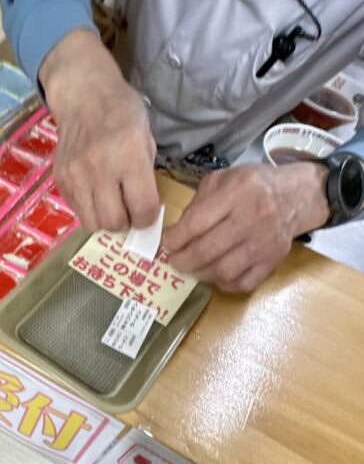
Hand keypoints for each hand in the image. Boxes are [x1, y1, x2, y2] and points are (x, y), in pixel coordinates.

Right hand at [39, 30, 159, 231]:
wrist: (83, 94)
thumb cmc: (121, 113)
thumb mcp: (145, 137)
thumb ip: (146, 175)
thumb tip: (144, 210)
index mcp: (128, 155)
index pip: (142, 208)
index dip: (148, 218)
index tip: (147, 212)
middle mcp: (100, 168)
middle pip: (114, 222)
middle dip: (126, 222)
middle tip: (129, 210)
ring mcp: (76, 175)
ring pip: (92, 222)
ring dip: (105, 219)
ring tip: (111, 204)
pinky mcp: (60, 178)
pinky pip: (77, 210)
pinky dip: (89, 208)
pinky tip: (95, 192)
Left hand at [162, 163, 329, 292]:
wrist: (296, 196)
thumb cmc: (252, 186)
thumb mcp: (223, 179)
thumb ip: (198, 202)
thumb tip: (177, 232)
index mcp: (237, 192)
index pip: (196, 223)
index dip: (174, 238)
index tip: (166, 243)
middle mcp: (253, 218)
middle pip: (206, 251)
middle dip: (182, 260)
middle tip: (174, 260)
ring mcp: (265, 243)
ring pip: (222, 271)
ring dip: (200, 274)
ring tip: (192, 267)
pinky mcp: (273, 260)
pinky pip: (243, 283)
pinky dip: (224, 284)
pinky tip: (216, 273)